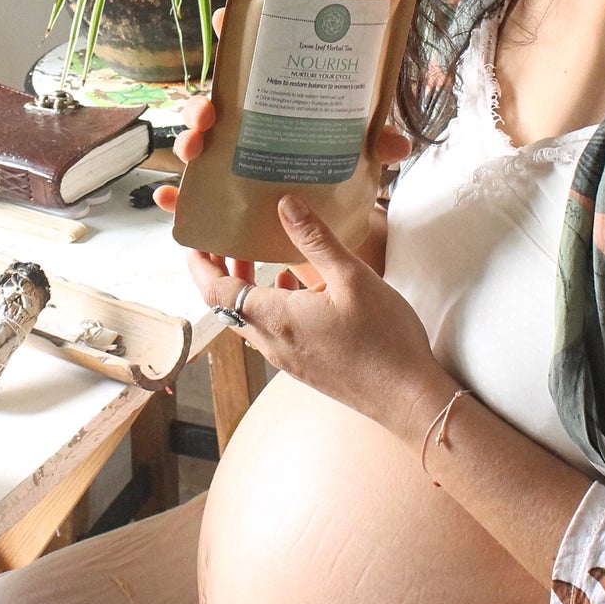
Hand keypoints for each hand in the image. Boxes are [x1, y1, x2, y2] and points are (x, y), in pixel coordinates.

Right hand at [151, 10, 414, 213]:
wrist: (324, 213)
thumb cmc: (332, 158)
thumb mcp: (358, 147)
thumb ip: (375, 142)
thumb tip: (397, 145)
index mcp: (272, 95)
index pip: (249, 56)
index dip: (235, 31)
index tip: (227, 17)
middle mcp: (244, 118)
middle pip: (212, 97)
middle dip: (201, 99)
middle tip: (210, 110)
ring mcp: (229, 151)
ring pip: (196, 137)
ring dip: (188, 137)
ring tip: (197, 146)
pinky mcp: (222, 186)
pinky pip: (192, 189)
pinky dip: (175, 195)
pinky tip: (168, 199)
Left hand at [187, 194, 453, 440]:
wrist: (409, 400)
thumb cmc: (384, 340)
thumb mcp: (352, 277)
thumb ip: (315, 239)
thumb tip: (284, 204)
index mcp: (275, 319)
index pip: (214, 292)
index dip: (199, 264)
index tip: (195, 239)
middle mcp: (272, 343)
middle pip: (228, 306)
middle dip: (223, 270)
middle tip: (228, 239)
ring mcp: (288, 359)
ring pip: (251, 319)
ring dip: (248, 288)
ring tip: (259, 256)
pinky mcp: (306, 367)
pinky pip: (272, 332)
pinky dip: (271, 305)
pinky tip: (296, 288)